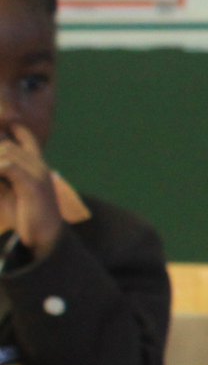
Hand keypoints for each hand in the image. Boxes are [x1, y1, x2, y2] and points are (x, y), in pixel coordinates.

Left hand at [0, 123, 60, 255]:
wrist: (46, 237)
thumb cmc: (27, 215)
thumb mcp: (11, 191)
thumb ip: (2, 177)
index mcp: (37, 166)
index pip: (27, 139)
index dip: (16, 130)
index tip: (7, 127)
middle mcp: (39, 166)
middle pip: (7, 145)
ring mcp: (38, 174)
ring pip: (6, 152)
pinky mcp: (33, 185)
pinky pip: (8, 166)